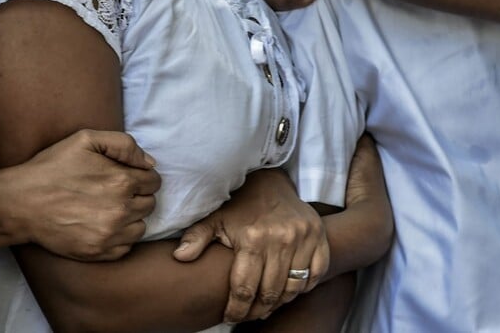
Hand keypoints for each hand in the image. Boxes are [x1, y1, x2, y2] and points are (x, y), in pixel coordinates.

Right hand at [9, 129, 159, 260]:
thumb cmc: (54, 167)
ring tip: (110, 207)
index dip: (142, 176)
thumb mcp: (87, 139)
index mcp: (121, 180)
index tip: (127, 175)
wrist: (21, 202)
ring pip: (141, 226)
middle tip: (116, 190)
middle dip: (139, 195)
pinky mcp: (98, 252)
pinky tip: (103, 224)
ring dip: (132, 217)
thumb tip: (149, 163)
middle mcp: (120, 210)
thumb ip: (124, 145)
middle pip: (150, 203)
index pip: (154, 181)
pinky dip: (120, 237)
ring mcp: (110, 234)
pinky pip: (126, 247)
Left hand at [173, 168, 328, 323]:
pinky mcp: (319, 237)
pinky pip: (315, 275)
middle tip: (249, 313)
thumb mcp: (216, 218)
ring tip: (267, 302)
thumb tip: (179, 256)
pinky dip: (303, 286)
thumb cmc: (241, 206)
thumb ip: (197, 237)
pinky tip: (289, 286)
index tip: (230, 316)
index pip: (244, 289)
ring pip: (293, 288)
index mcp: (253, 238)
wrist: (272, 183)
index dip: (237, 310)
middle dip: (257, 310)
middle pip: (270, 294)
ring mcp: (303, 238)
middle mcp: (281, 239)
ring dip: (280, 301)